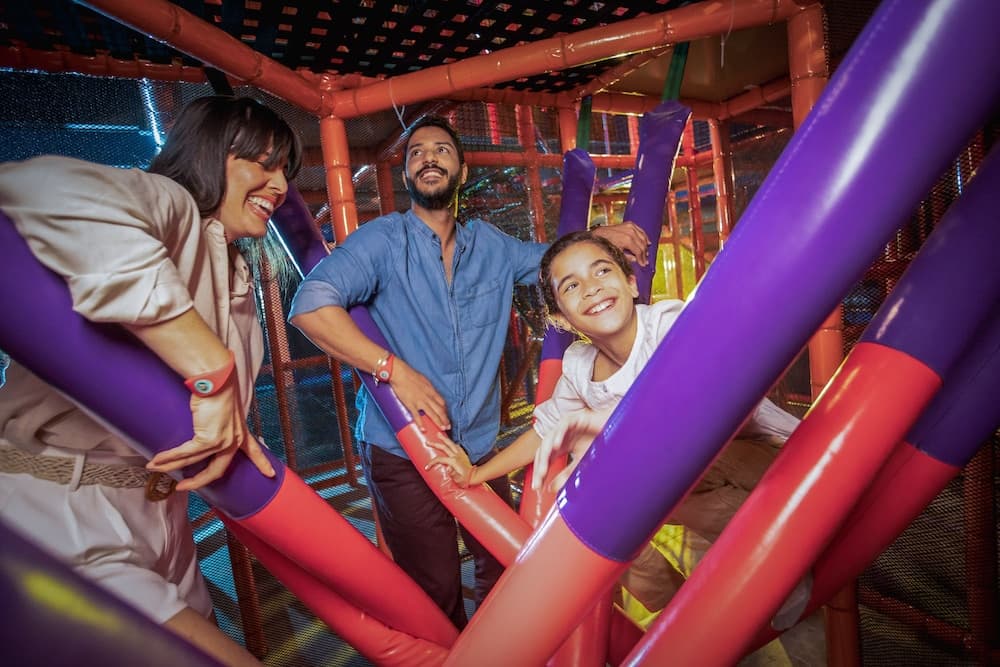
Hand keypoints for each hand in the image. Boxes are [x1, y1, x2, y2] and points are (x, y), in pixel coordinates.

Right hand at [146, 379, 274, 491]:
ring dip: (172, 466)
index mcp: (241, 432)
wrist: (215, 379)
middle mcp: (234, 440)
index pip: (254, 451)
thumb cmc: (218, 389)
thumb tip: (203, 428)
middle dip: (199, 481)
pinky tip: (157, 461)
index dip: (262, 463)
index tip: (271, 474)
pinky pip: (185, 453)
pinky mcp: (207, 439)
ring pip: (193, 461)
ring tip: (156, 468)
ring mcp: (221, 442)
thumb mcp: (225, 410)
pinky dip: (169, 458)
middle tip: (184, 486)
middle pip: (217, 470)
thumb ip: (220, 423)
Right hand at [390, 358, 450, 431]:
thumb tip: (429, 393)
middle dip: (445, 419)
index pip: (442, 402)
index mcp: (431, 390)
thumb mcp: (424, 380)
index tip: (446, 416)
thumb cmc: (410, 375)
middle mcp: (428, 397)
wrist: (400, 373)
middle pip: (440, 410)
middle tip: (448, 427)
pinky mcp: (411, 404)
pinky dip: (421, 423)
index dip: (445, 411)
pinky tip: (423, 429)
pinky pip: (417, 416)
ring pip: (432, 414)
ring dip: (438, 422)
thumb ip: (427, 388)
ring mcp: (420, 401)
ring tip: (442, 430)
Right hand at [425, 433, 473, 486]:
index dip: (432, 462)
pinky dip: (452, 443)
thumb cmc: (465, 479)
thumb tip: (448, 468)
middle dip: (435, 444)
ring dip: (444, 439)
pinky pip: (457, 446)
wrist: (474, 476)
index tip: (427, 467)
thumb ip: (453, 474)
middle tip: (427, 442)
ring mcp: (459, 454)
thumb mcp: (458, 479)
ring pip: (450, 444)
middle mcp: (456, 456)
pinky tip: (450, 442)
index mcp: (453, 461)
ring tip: (438, 434)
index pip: (439, 459)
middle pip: (443, 447)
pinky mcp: (462, 454)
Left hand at [532, 408, 611, 491]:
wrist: (616, 432)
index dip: (539, 473)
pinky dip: (559, 434)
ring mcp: (566, 426)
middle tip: (539, 480)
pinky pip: (563, 425)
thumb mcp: (581, 464)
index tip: (538, 487)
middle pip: (543, 450)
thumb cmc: (600, 445)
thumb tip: (551, 488)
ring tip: (544, 469)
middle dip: (540, 466)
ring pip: (549, 437)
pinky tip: (556, 446)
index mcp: (560, 446)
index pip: (544, 459)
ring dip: (545, 453)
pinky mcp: (575, 417)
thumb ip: (567, 474)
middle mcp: (560, 436)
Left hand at [591, 222, 651, 265]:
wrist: (599, 233)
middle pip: (642, 245)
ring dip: (645, 246)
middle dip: (644, 254)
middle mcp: (630, 232)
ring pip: (643, 238)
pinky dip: (644, 236)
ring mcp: (630, 227)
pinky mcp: (629, 224)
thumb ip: (627, 258)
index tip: (643, 264)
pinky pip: (640, 231)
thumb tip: (635, 260)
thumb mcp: (616, 253)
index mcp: (627, 240)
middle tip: (645, 260)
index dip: (641, 259)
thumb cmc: (605, 243)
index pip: (639, 251)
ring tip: (646, 253)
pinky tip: (646, 242)